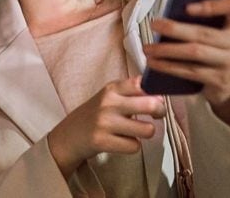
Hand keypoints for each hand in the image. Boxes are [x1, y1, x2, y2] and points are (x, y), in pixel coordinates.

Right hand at [47, 77, 165, 177]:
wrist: (68, 135)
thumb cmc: (95, 115)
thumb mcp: (109, 97)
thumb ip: (132, 94)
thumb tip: (161, 99)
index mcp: (112, 88)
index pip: (142, 83)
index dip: (157, 92)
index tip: (157, 99)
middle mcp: (108, 103)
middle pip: (151, 104)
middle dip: (160, 112)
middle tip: (156, 116)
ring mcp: (105, 122)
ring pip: (147, 130)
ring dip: (145, 133)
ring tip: (135, 131)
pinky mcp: (102, 141)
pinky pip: (135, 146)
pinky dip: (132, 146)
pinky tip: (121, 141)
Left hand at [143, 0, 229, 125]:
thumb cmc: (218, 53)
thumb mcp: (218, 34)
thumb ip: (204, 22)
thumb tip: (171, 13)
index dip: (213, 5)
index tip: (188, 7)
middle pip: (204, 33)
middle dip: (175, 29)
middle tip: (154, 25)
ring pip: (194, 53)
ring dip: (166, 50)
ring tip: (148, 48)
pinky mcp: (219, 81)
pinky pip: (190, 71)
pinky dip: (169, 66)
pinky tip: (155, 63)